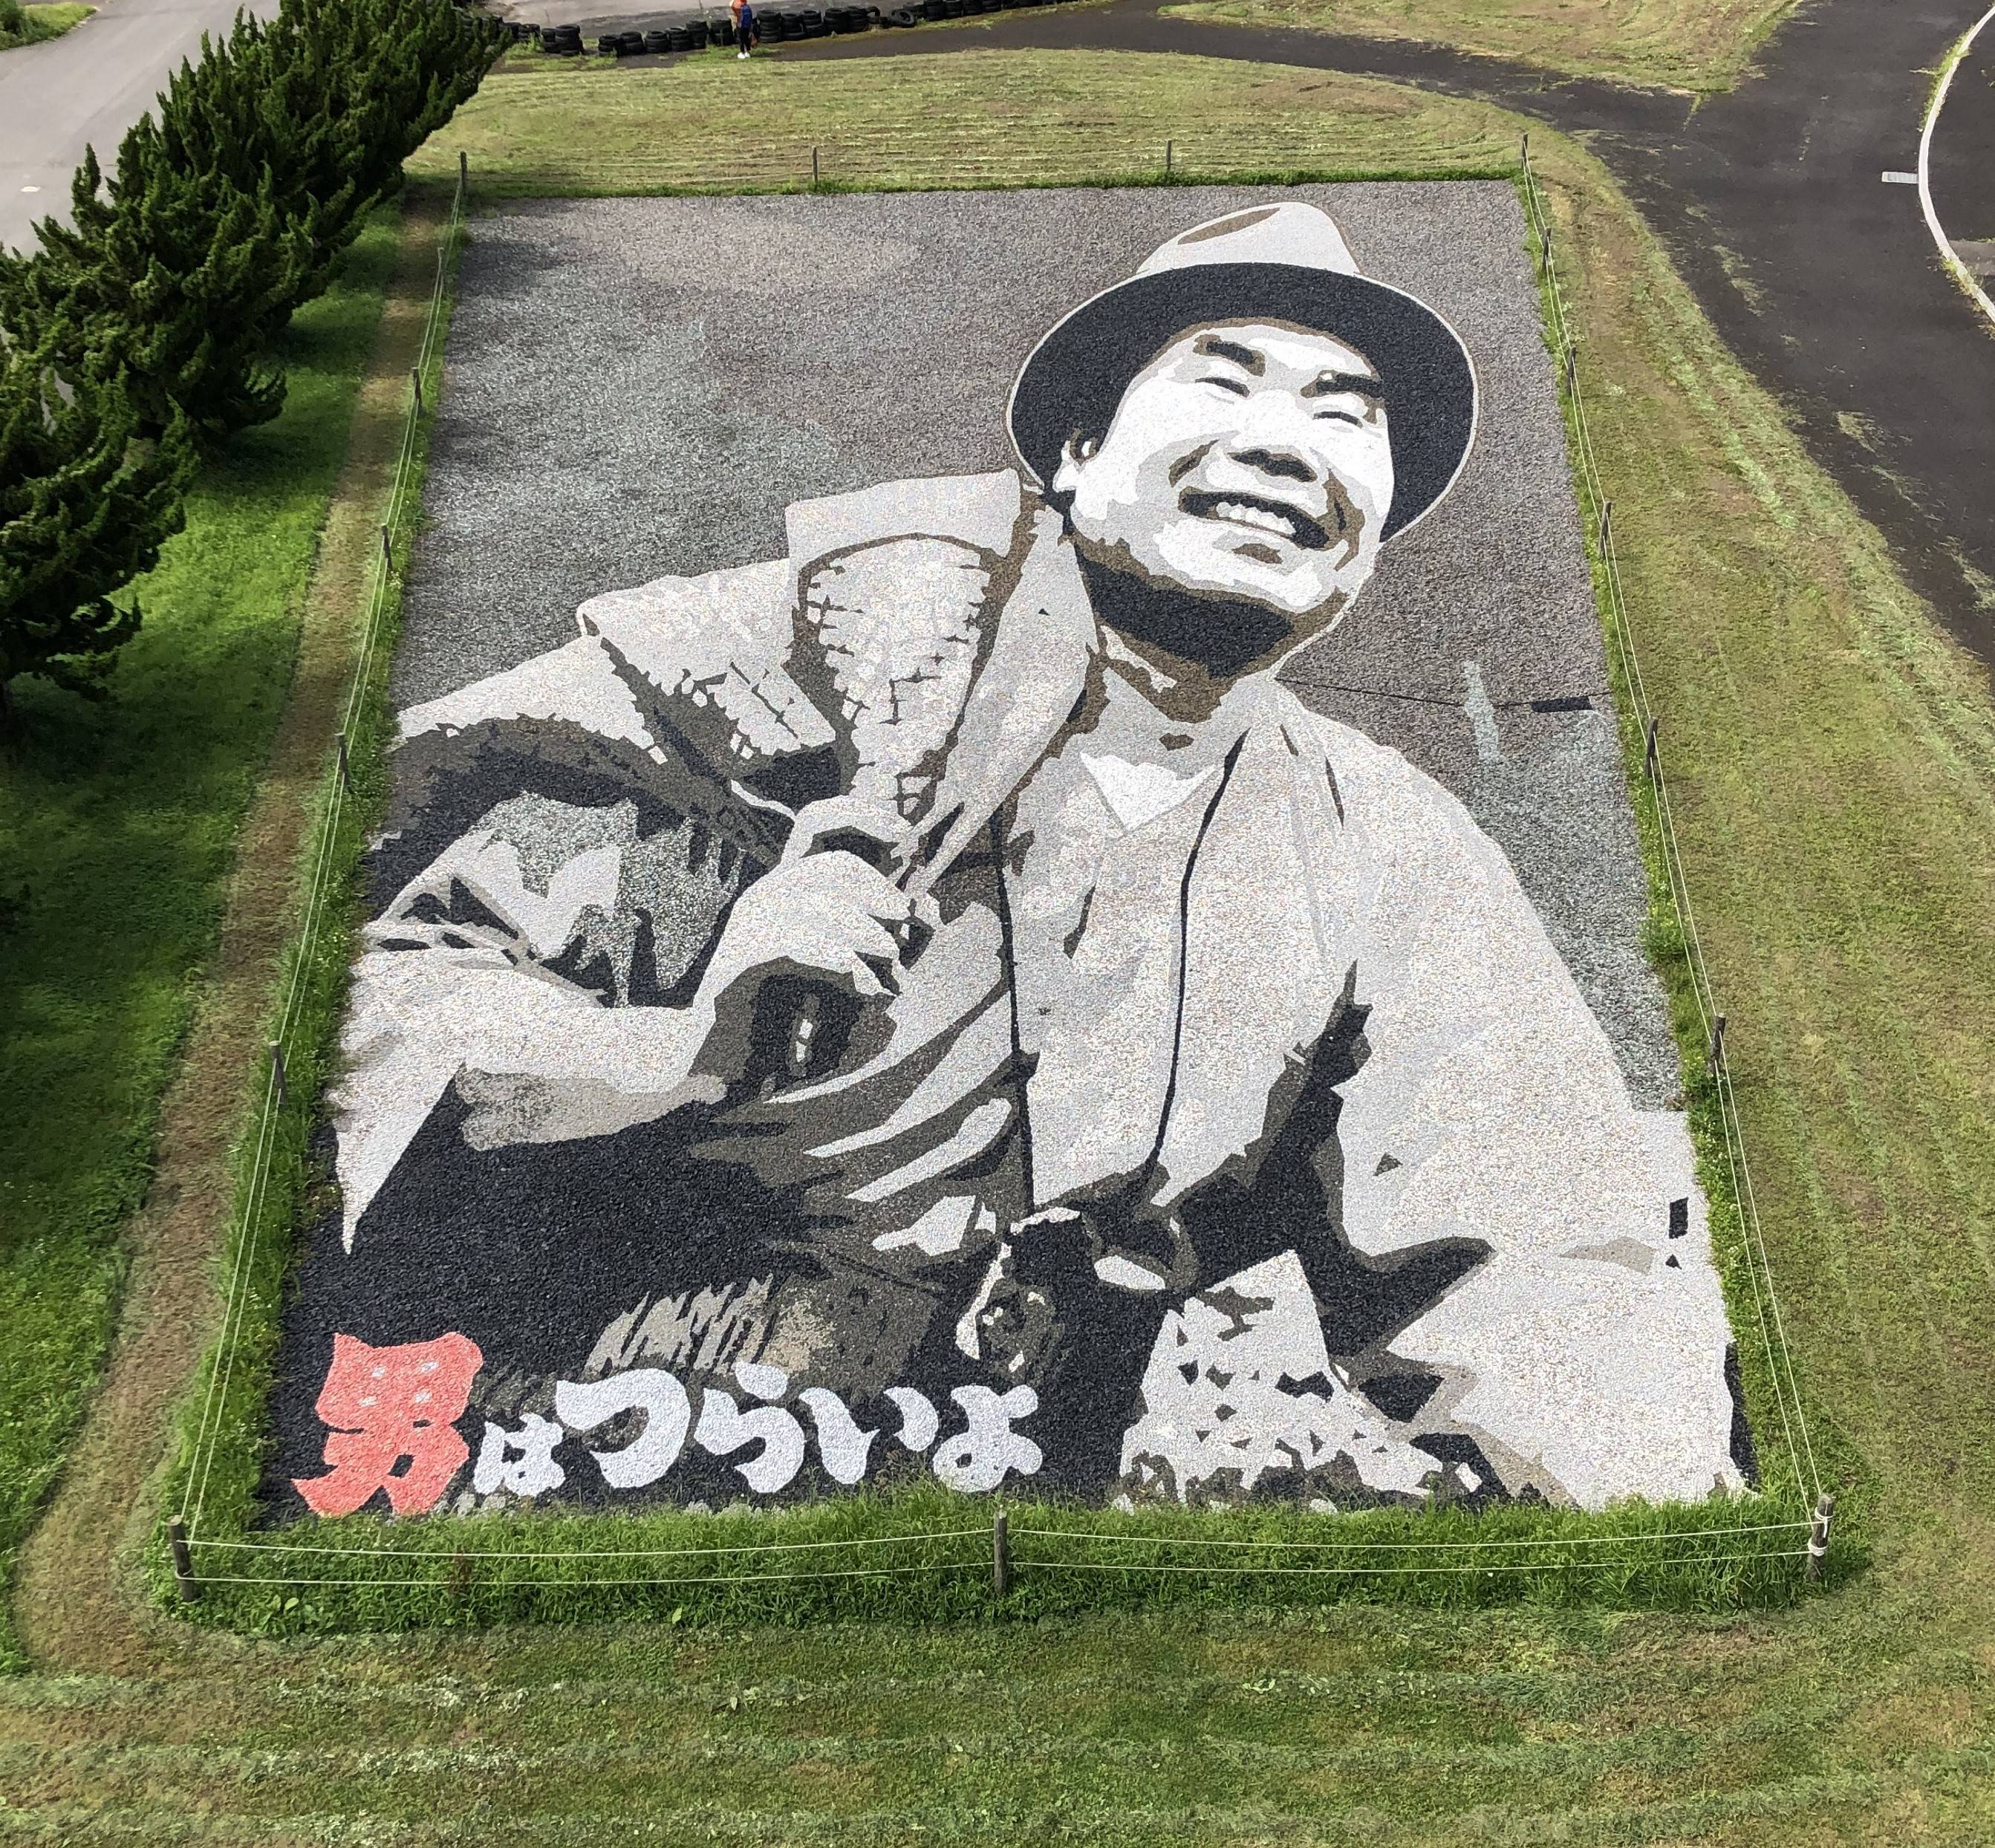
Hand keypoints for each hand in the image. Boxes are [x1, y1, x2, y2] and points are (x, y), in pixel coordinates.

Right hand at [690, 799, 938, 1085]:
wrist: (720, 1060)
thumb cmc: (786, 1017)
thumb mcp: (846, 969)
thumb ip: (884, 939)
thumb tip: (925, 907)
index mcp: (789, 889)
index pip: (816, 821)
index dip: (861, 815)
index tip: (904, 833)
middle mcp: (766, 895)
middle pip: (832, 864)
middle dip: (878, 892)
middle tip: (901, 927)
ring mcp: (749, 923)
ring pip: (819, 901)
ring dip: (866, 932)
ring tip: (885, 967)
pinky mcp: (740, 958)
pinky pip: (797, 940)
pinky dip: (840, 959)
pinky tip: (859, 984)